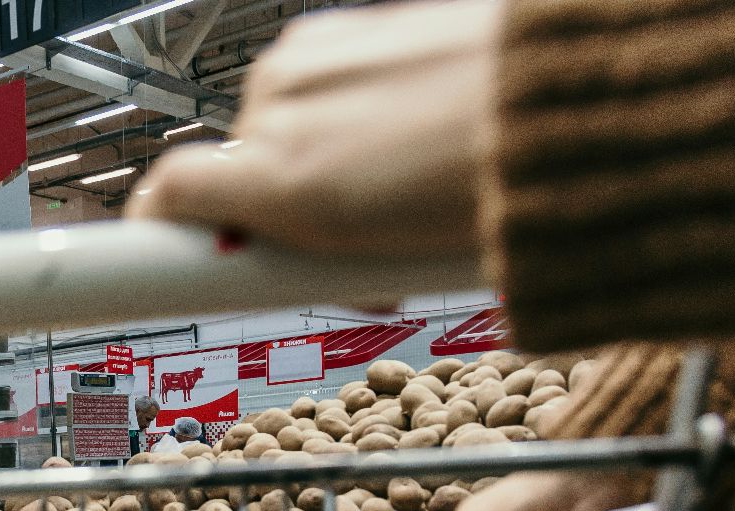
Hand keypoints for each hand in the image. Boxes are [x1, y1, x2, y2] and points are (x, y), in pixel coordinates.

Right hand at [127, 0, 499, 255]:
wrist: (575, 104)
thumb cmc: (495, 184)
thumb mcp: (385, 258)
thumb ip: (306, 259)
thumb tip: (281, 262)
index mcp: (282, 174)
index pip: (170, 194)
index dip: (159, 227)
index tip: (160, 252)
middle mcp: (282, 101)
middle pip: (241, 164)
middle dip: (280, 206)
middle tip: (349, 246)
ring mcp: (320, 51)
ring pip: (288, 120)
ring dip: (324, 155)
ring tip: (402, 185)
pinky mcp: (360, 22)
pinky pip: (331, 79)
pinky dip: (358, 110)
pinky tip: (415, 134)